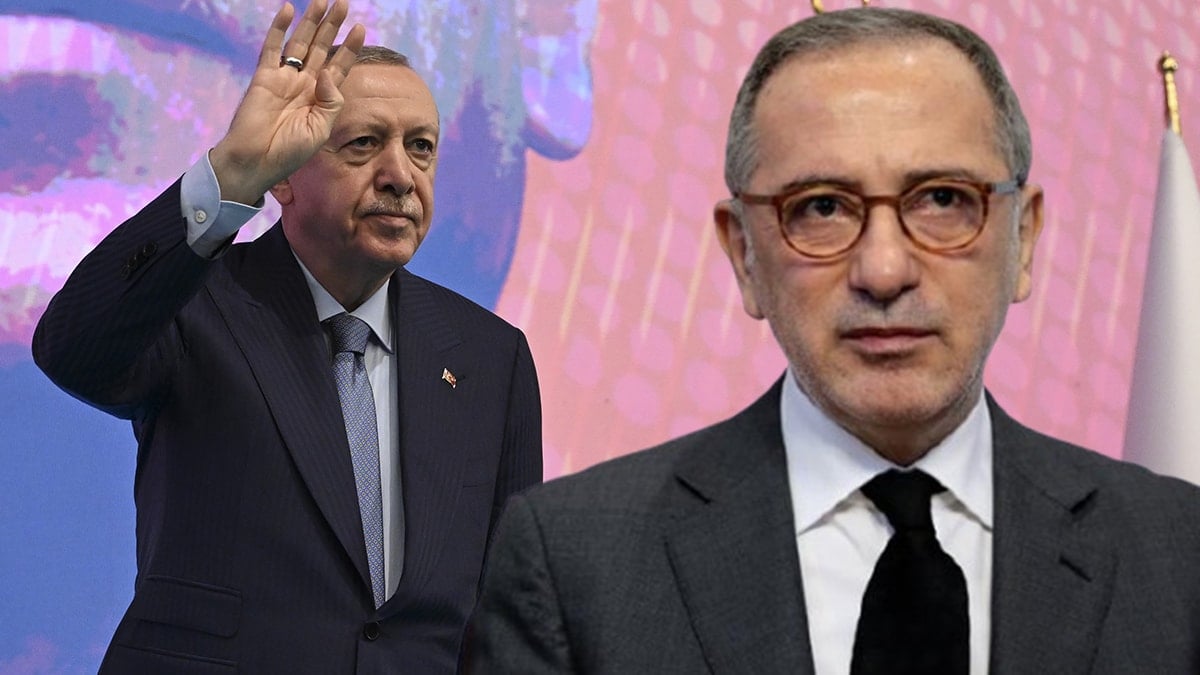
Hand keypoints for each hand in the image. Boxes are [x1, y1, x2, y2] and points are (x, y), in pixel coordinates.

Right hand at [209, 0, 365, 204]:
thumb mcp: (321, 130)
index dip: (349, 48)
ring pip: (300, 43)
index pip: (339, 66)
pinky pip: (272, 48)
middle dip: (333, 26)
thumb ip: (331, 101)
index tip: (360, 28)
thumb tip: (328, 72)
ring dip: (311, 22)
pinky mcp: (264, 76)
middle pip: (321, 48)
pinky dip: (279, 29)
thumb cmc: (290, 152)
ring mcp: (284, 78)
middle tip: (343, 3)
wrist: (257, 161)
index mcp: (321, 99)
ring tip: (322, 1)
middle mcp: (304, 85)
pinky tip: (289, 10)